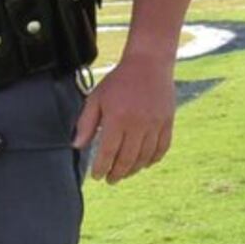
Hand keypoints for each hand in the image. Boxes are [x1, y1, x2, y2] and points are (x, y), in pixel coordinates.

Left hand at [74, 55, 178, 183]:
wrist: (149, 63)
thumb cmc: (119, 81)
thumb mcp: (96, 98)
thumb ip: (86, 123)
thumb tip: (77, 146)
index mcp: (117, 118)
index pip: (107, 152)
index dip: (101, 168)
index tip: (96, 176)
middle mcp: (137, 124)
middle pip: (127, 159)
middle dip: (117, 173)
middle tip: (110, 180)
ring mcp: (155, 124)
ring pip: (145, 157)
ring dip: (134, 169)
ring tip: (125, 174)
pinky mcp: (167, 122)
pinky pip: (162, 148)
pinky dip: (153, 159)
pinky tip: (145, 164)